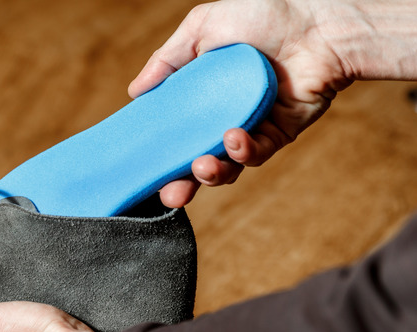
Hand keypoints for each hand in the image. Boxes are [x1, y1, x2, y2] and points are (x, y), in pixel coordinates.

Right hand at [133, 0, 352, 207]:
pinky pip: (257, 153)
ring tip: (200, 167)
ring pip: (228, 166)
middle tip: (169, 194)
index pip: (176, 133)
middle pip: (197, 160)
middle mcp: (223, 116)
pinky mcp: (280, 134)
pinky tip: (234, 138)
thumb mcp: (201, 29)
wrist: (316, 20)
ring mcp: (251, 127)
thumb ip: (166, 61)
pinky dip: (243, 151)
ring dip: (212, 173)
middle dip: (182, 184)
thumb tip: (134, 93)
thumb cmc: (261, 14)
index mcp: (202, 97)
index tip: (144, 168)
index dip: (160, 153)